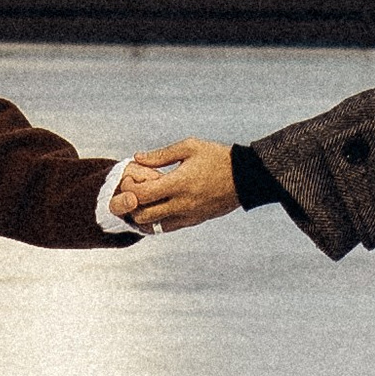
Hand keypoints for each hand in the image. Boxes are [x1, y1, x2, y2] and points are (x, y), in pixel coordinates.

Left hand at [116, 138, 239, 231]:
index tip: (130, 179)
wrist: (245, 178)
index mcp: (179, 183)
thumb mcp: (190, 147)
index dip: (129, 188)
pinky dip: (156, 221)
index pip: (142, 195)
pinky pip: (167, 228)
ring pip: (153, 226)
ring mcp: (188, 215)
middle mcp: (182, 203)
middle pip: (143, 215)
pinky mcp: (194, 221)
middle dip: (132, 205)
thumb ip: (161, 154)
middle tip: (134, 192)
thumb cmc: (217, 158)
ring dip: (142, 215)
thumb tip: (137, 158)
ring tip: (144, 200)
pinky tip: (156, 207)